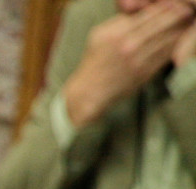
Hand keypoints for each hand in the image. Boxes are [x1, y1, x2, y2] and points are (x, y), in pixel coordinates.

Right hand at [64, 1, 193, 126]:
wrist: (91, 91)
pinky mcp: (146, 72)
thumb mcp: (99, 35)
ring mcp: (139, 59)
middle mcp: (128, 45)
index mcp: (115, 33)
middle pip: (161, 24)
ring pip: (168, 39)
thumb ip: (120, 21)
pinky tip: (181, 39)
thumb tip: (142, 9)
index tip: (173, 3)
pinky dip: (176, 45)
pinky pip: (167, 54)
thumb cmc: (94, 61)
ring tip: (187, 22)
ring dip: (180, 29)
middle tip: (187, 9)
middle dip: (177, 15)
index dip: (164, 7)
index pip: (147, 14)